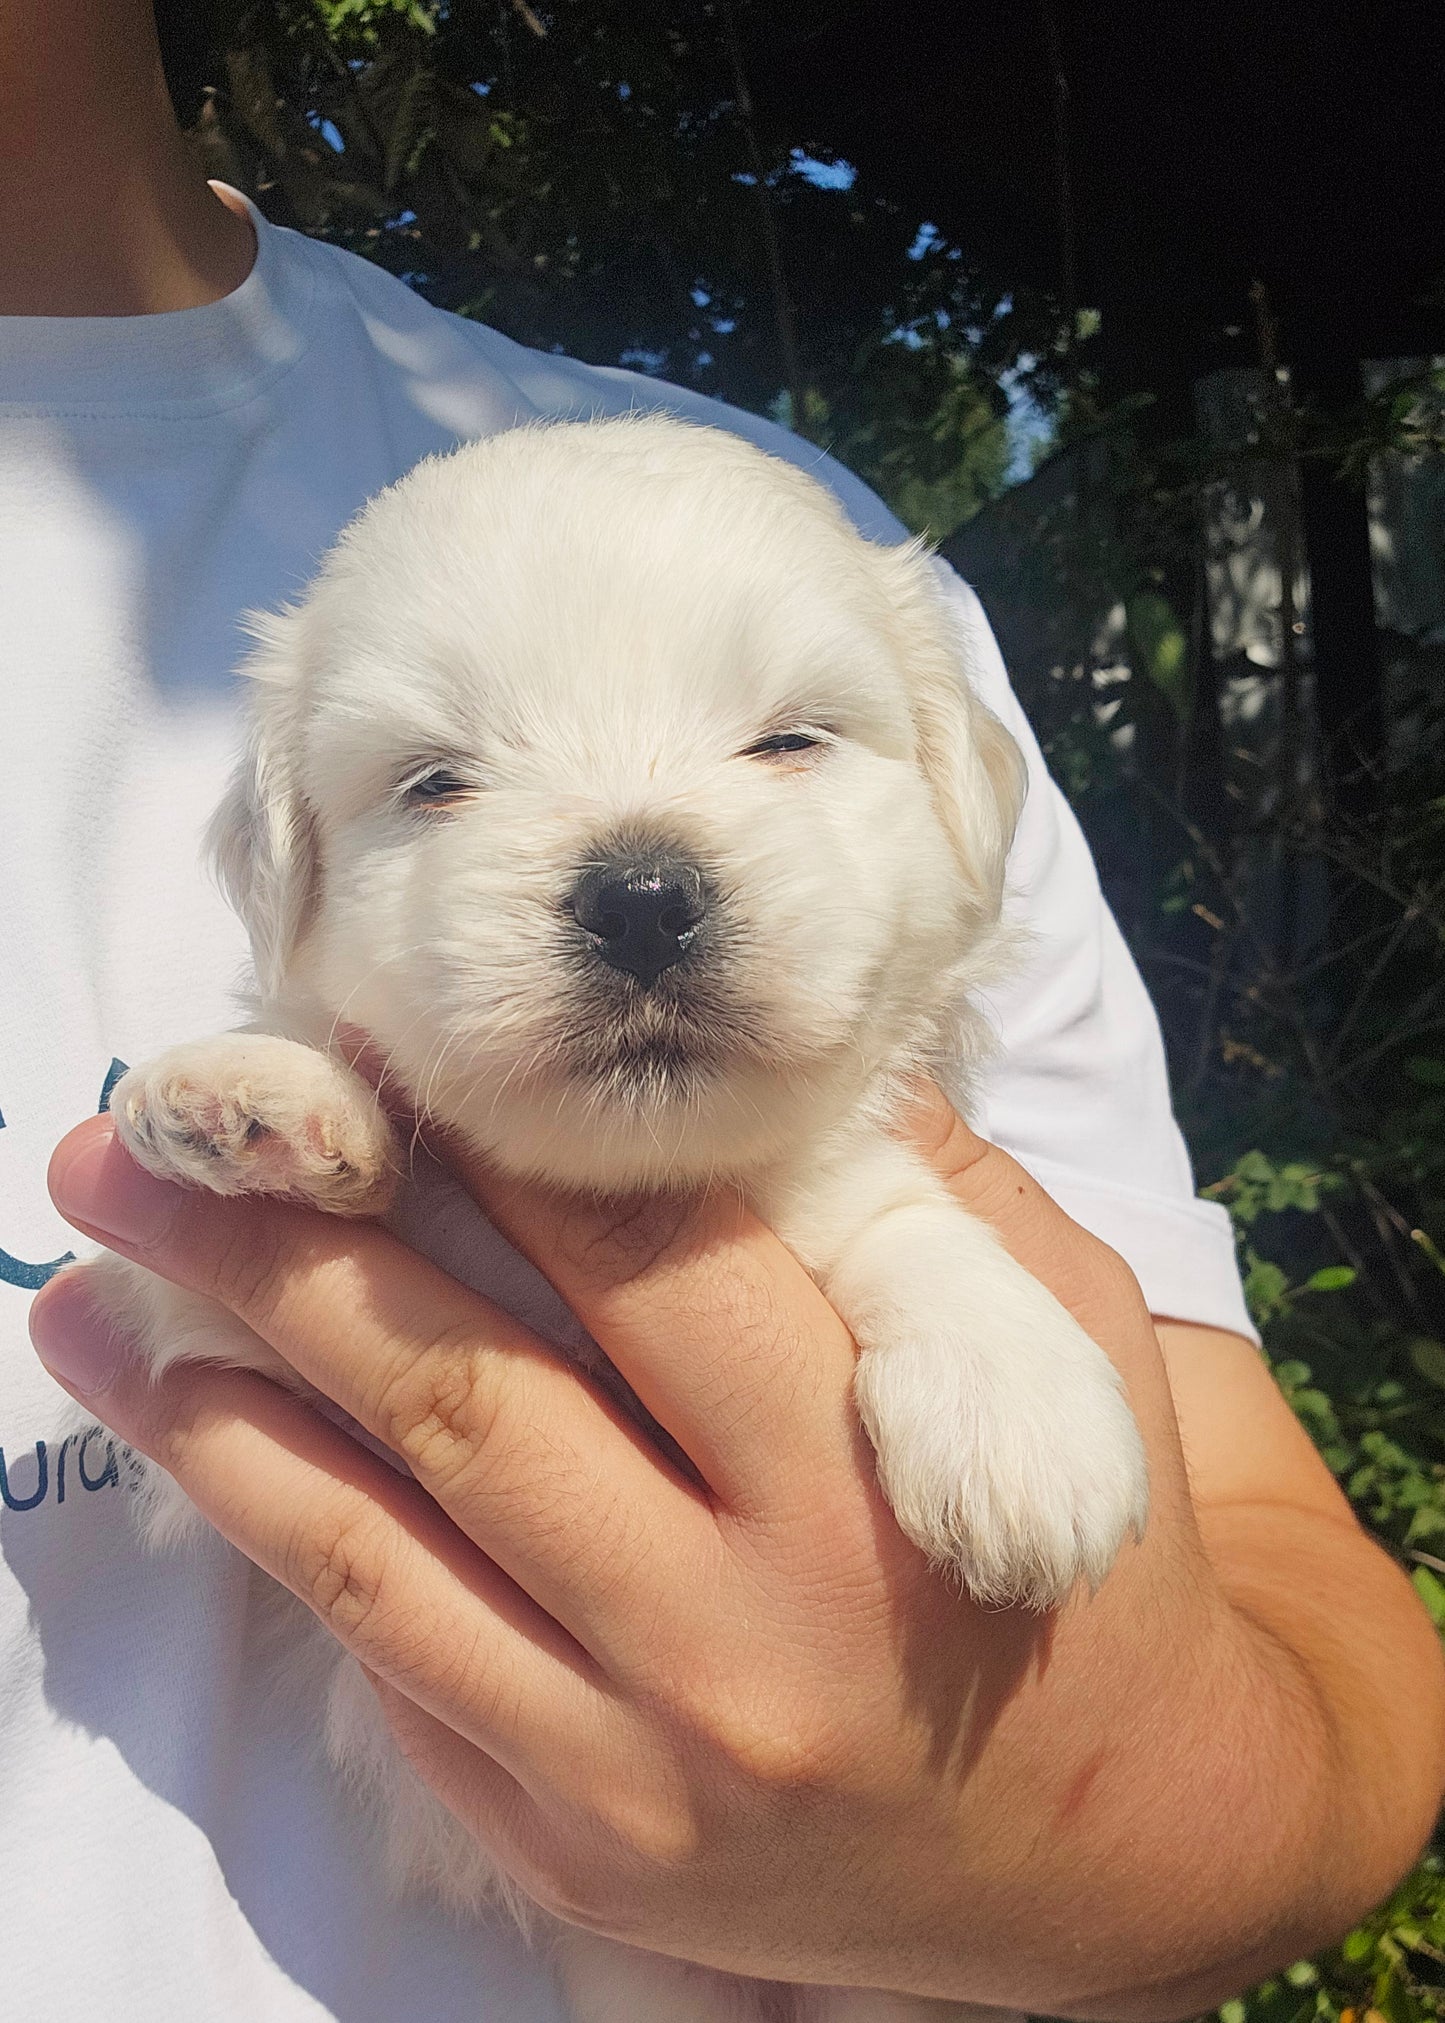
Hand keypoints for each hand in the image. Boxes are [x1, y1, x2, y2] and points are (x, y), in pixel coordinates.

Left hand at [26, 1088, 1435, 2012]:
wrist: (1127, 1848)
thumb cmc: (1091, 1553)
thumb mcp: (1058, 1346)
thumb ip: (907, 1197)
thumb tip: (736, 1050)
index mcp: (866, 1466)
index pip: (636, 1254)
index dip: (480, 1133)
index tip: (350, 1054)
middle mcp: (740, 1627)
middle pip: (459, 1388)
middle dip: (275, 1248)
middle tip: (130, 1146)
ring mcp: (644, 1764)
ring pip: (373, 1549)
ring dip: (208, 1410)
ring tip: (82, 1301)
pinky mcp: (586, 1855)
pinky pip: (401, 1680)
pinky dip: (292, 1550)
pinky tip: (209, 1455)